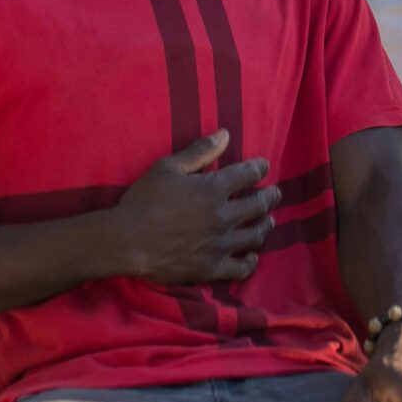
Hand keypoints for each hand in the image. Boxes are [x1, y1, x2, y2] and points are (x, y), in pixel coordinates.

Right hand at [110, 131, 277, 284]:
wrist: (126, 241)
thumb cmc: (143, 200)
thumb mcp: (168, 168)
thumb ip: (199, 151)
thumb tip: (225, 134)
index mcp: (214, 189)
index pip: (249, 174)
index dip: (259, 168)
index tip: (263, 167)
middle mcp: (224, 216)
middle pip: (259, 205)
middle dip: (271, 196)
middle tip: (275, 194)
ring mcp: (220, 244)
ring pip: (256, 235)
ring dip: (265, 225)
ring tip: (268, 221)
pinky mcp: (212, 268)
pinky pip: (242, 268)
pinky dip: (250, 261)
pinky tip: (251, 256)